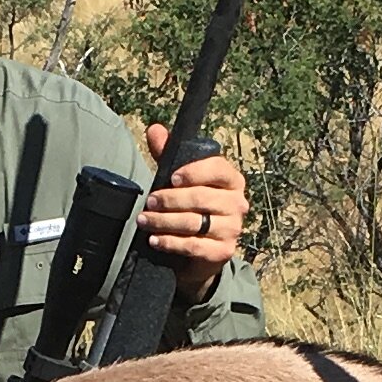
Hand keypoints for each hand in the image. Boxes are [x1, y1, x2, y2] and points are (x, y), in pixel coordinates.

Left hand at [139, 123, 248, 297]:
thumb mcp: (180, 180)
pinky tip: (155, 239)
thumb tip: (155, 129)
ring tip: (144, 220)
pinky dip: (171, 242)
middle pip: (202, 197)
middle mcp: (238, 203)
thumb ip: (169, 155)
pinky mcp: (223, 251)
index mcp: (232, 181)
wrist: (202, 252)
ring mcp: (233, 229)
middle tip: (149, 201)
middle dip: (170, 199)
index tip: (172, 177)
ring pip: (195, 222)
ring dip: (164, 221)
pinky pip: (194, 245)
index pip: (218, 169)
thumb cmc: (192, 208)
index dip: (195, 171)